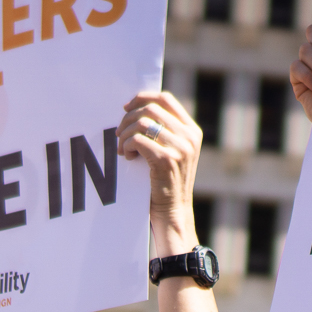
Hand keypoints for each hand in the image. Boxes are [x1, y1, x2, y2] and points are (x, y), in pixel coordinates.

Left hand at [119, 90, 201, 256]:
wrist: (173, 213)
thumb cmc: (166, 183)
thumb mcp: (172, 152)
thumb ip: (163, 131)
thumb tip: (135, 110)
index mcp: (192, 130)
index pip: (165, 98)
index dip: (142, 98)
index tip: (126, 108)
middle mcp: (189, 136)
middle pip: (151, 108)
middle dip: (128, 118)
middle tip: (119, 134)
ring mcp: (180, 147)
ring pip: (142, 123)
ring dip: (125, 134)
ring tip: (123, 149)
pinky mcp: (167, 160)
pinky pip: (137, 140)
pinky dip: (126, 146)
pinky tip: (127, 157)